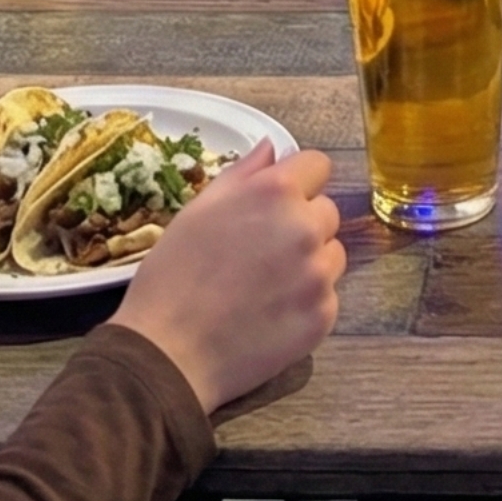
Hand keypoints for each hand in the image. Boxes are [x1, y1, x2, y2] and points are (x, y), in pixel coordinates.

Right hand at [108, 142, 344, 413]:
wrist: (170, 352)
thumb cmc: (173, 275)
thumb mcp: (198, 210)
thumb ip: (243, 174)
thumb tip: (271, 148)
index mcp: (275, 193)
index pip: (317, 165)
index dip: (298, 180)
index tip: (278, 201)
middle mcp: (305, 228)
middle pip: (326, 211)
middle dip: (302, 223)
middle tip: (262, 249)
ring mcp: (319, 275)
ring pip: (331, 254)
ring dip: (310, 262)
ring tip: (266, 284)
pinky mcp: (324, 316)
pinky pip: (327, 296)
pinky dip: (306, 302)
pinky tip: (270, 313)